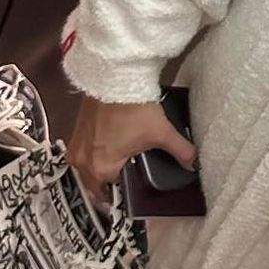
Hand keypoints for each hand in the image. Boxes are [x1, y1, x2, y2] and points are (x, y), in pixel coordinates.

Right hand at [66, 94, 197, 199]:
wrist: (115, 78)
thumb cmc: (136, 110)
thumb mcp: (162, 133)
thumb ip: (180, 152)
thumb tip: (194, 164)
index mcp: (101, 169)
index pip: (111, 190)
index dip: (123, 188)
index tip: (133, 184)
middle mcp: (82, 162)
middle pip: (94, 183)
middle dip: (108, 182)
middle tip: (127, 175)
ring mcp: (76, 145)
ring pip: (85, 168)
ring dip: (98, 167)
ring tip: (118, 160)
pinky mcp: (75, 129)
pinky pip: (82, 151)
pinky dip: (92, 151)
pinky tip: (107, 144)